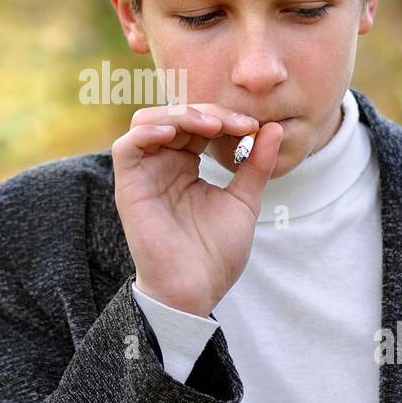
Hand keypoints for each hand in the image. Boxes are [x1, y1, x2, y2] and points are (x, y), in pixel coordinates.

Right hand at [112, 103, 283, 317]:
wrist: (195, 290)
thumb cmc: (216, 254)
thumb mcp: (244, 202)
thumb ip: (256, 165)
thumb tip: (274, 127)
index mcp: (186, 165)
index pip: (200, 123)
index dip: (226, 117)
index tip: (256, 126)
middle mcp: (163, 164)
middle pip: (177, 115)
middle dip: (209, 112)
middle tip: (240, 123)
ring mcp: (145, 174)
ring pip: (149, 121)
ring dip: (181, 114)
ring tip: (213, 126)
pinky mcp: (128, 186)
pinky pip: (126, 147)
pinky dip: (148, 131)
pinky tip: (175, 133)